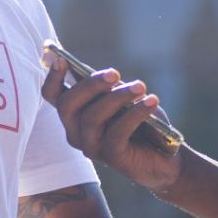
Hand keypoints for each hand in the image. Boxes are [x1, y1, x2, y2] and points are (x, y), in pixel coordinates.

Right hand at [42, 60, 181, 193]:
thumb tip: (106, 76)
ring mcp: (91, 147)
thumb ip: (111, 88)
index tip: (62, 59)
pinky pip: (117, 132)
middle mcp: (76, 132)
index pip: (52, 96)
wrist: (164, 157)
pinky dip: (135, 114)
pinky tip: (152, 101)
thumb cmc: (142, 122)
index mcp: (74, 114)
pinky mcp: (111, 158)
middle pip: (67, 105)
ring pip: (92, 118)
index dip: (53, 78)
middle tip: (114, 73)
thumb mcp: (125, 99)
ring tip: (140, 86)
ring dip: (117, 98)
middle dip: (90, 85)